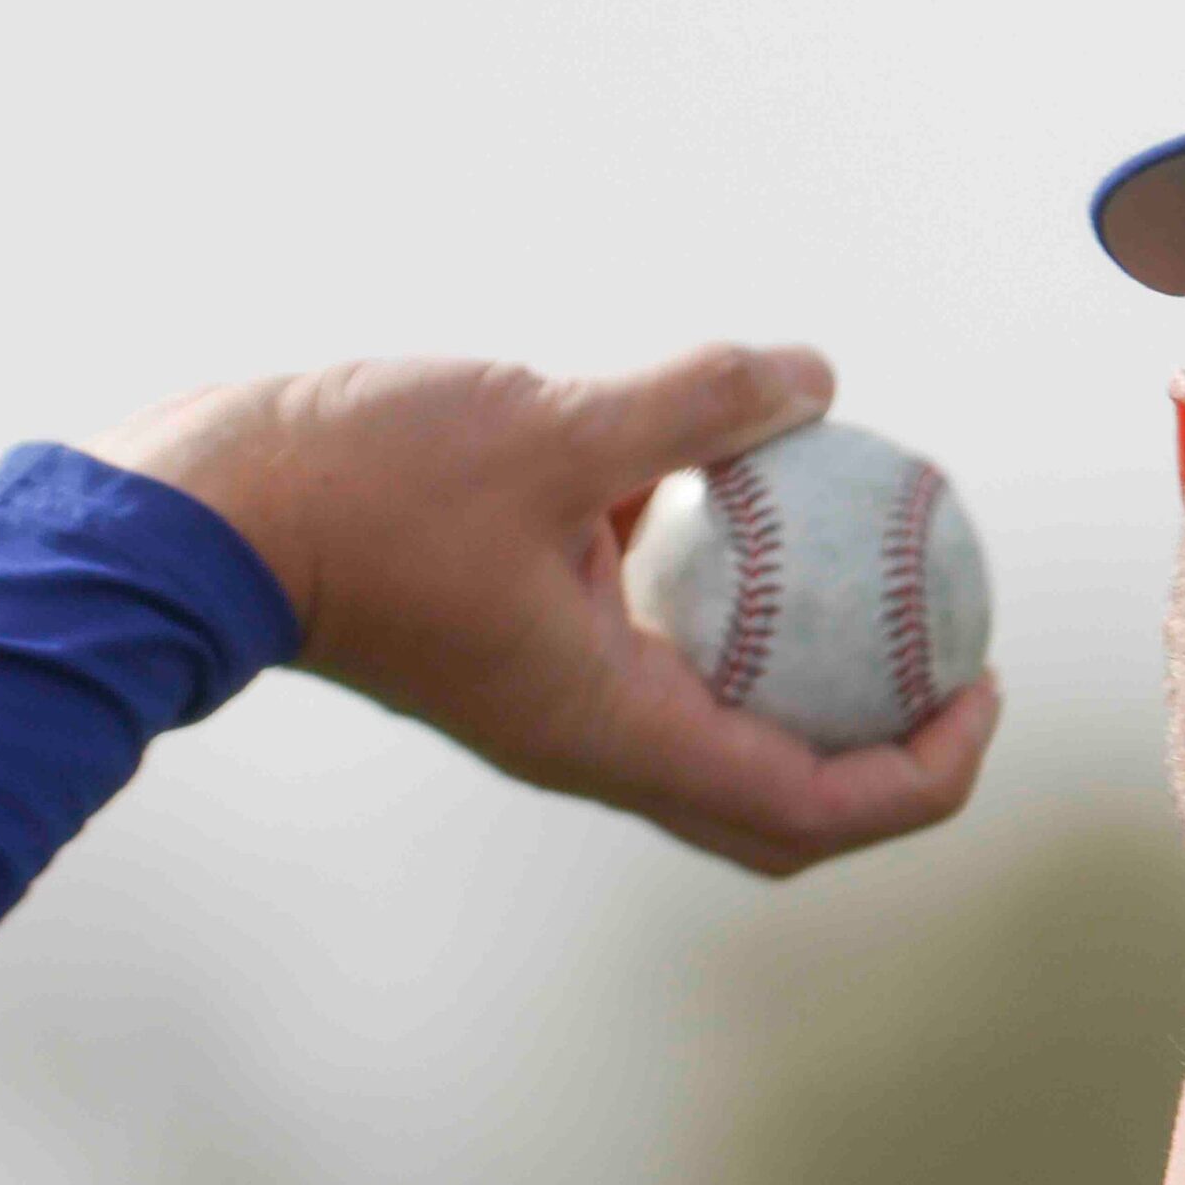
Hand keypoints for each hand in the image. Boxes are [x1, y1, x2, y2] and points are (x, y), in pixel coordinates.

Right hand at [76, 346, 1002, 875]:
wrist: (204, 520)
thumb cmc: (360, 489)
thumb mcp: (549, 428)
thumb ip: (693, 405)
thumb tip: (817, 376)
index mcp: (616, 732)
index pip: (812, 808)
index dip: (923, 772)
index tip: (980, 688)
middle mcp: (596, 742)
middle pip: (780, 807)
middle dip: (887, 756)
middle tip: (954, 665)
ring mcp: (559, 702)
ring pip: (720, 730)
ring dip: (809, 683)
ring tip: (880, 583)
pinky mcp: (527, 647)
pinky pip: (659, 647)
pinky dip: (726, 602)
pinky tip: (750, 491)